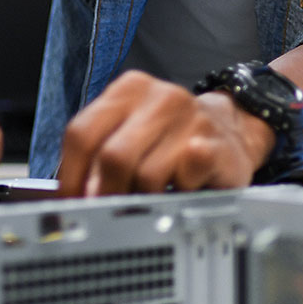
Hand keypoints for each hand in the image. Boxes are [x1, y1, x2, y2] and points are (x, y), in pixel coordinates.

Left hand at [55, 71, 275, 195]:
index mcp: (128, 90)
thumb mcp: (131, 137)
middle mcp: (159, 96)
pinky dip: (177, 192)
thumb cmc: (173, 140)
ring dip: (143, 198)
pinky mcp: (214, 143)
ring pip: (146, 175)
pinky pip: (183, 177)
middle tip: (106, 213)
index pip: (82, 133)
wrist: (233, 131)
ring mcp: (190, 117)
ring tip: (150, 198)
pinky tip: (180, 188)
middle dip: (105, 194)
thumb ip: (98, 160)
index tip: (70, 203)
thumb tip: (73, 198)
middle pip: (112, 156)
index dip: (71, 176)